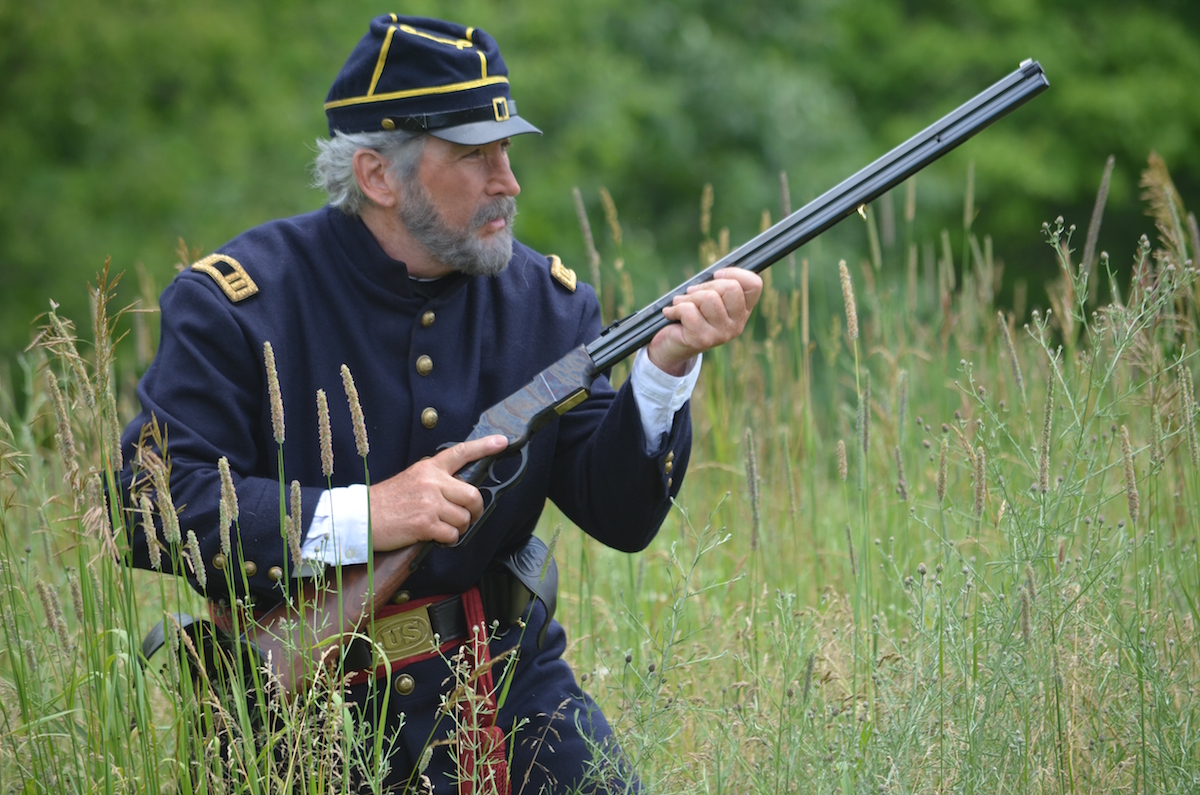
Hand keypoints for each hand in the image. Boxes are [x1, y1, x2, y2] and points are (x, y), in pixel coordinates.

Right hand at [367, 435, 508, 550]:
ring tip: (443, 528)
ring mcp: (429, 503)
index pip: (460, 453)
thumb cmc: (385, 502)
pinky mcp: (425, 524)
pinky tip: (435, 537)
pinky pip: (452, 534)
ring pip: (464, 518)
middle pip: (472, 495)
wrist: (361, 518)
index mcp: (428, 468)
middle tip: (469, 517)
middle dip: (475, 510)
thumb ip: (433, 480)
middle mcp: (432, 482)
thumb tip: (458, 490)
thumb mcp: (410, 479)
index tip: (501, 442)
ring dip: (458, 528)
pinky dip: (448, 540)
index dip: (484, 447)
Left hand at [647, 268, 762, 375]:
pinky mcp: (704, 339)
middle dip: (706, 285)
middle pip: (731, 287)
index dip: (735, 273)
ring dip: (688, 297)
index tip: (716, 275)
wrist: (672, 345)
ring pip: (709, 298)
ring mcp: (722, 334)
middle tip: (692, 293)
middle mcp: (738, 324)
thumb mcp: (707, 297)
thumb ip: (715, 285)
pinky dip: (675, 308)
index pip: (754, 284)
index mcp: (743, 310)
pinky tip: (671, 313)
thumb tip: (712, 273)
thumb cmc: (691, 315)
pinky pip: (689, 310)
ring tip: (680, 304)